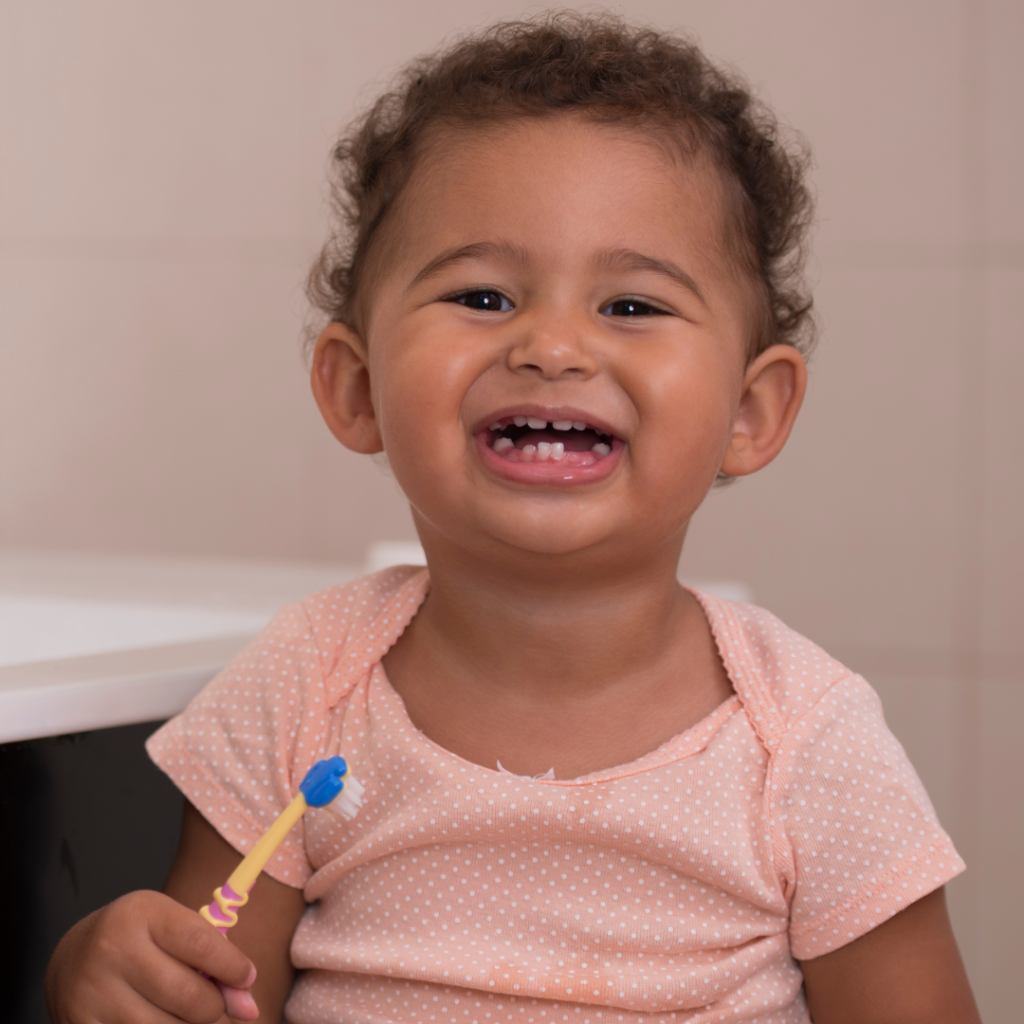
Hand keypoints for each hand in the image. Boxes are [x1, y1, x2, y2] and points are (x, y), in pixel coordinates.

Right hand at [46, 889, 258, 1022]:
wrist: (73, 956)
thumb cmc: (141, 939)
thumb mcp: (175, 928)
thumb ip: (215, 959)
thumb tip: (249, 1009)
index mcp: (143, 913)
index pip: (202, 944)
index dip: (233, 968)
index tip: (247, 978)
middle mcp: (113, 949)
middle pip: (187, 996)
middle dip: (215, 1007)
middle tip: (215, 1004)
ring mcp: (92, 992)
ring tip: (188, 1015)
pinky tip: (162, 1021)